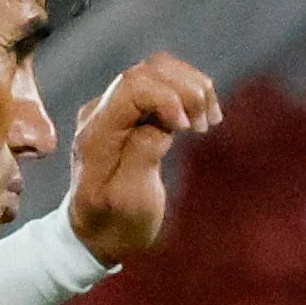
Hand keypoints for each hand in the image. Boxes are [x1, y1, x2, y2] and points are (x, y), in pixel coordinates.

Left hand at [61, 52, 222, 267]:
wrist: (99, 233)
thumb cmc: (115, 224)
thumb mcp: (130, 201)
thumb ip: (142, 156)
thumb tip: (162, 123)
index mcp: (96, 135)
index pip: (132, 88)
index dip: (168, 97)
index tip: (188, 128)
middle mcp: (100, 113)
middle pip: (148, 71)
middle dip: (185, 90)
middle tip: (206, 124)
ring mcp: (114, 109)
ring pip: (158, 71)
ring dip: (192, 87)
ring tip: (209, 120)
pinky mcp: (129, 111)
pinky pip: (162, 83)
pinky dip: (189, 92)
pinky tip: (205, 115)